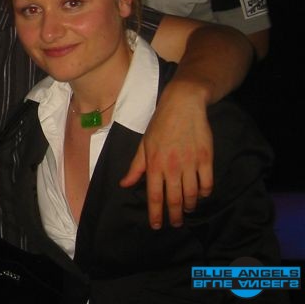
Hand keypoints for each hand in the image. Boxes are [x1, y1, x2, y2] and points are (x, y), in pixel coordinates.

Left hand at [120, 81, 212, 228]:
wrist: (182, 105)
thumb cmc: (160, 125)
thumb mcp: (143, 145)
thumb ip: (136, 167)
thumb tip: (124, 184)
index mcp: (154, 164)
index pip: (154, 196)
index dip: (156, 214)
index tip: (157, 226)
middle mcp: (172, 167)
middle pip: (174, 199)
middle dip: (174, 216)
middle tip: (176, 224)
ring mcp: (190, 163)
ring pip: (192, 194)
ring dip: (189, 205)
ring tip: (186, 209)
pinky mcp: (206, 158)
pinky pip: (207, 183)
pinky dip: (205, 192)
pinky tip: (201, 194)